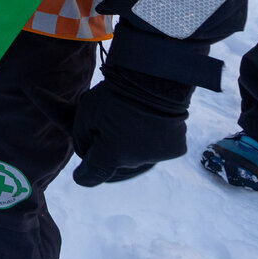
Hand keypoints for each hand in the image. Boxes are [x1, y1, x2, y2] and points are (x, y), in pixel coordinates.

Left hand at [71, 66, 193, 185]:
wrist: (156, 83)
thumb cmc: (115, 96)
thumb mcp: (86, 113)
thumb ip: (82, 138)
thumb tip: (88, 152)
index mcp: (110, 157)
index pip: (91, 175)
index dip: (84, 175)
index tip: (80, 176)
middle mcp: (135, 163)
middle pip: (116, 159)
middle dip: (109, 147)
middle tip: (107, 123)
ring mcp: (158, 157)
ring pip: (138, 154)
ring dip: (132, 143)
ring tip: (131, 117)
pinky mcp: (176, 150)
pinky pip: (158, 147)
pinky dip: (153, 138)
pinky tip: (151, 120)